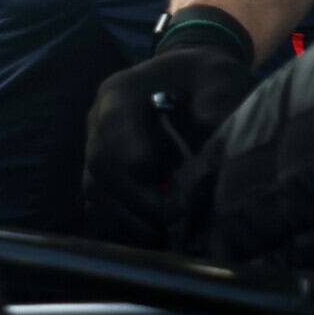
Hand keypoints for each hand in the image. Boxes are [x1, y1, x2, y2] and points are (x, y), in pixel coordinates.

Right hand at [81, 22, 256, 248]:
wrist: (186, 83)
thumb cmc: (202, 77)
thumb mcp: (216, 73)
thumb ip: (216, 95)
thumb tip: (213, 129)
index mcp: (119, 91)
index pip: (113, 121)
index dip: (127, 147)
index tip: (152, 170)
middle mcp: (97, 122)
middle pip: (100, 163)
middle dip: (133, 195)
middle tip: (172, 216)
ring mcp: (96, 151)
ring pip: (96, 190)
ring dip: (126, 217)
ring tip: (161, 239)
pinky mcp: (104, 177)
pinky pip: (102, 206)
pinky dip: (123, 226)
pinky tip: (153, 241)